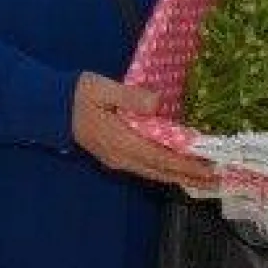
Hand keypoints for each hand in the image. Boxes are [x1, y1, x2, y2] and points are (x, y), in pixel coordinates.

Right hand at [71, 73, 217, 187]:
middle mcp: (121, 156)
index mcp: (120, 140)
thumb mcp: (101, 88)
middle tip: (217, 177)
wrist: (51, 108)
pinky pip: (146, 169)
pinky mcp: (115, 157)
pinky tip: (175, 170)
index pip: (159, 156)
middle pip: (160, 170)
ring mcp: (117, 160)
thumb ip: (129, 97)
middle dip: (189, 175)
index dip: (185, 163)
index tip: (208, 166)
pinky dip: (165, 171)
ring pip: (153, 173)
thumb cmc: (78, 95)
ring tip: (202, 179)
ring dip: (178, 176)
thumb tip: (156, 103)